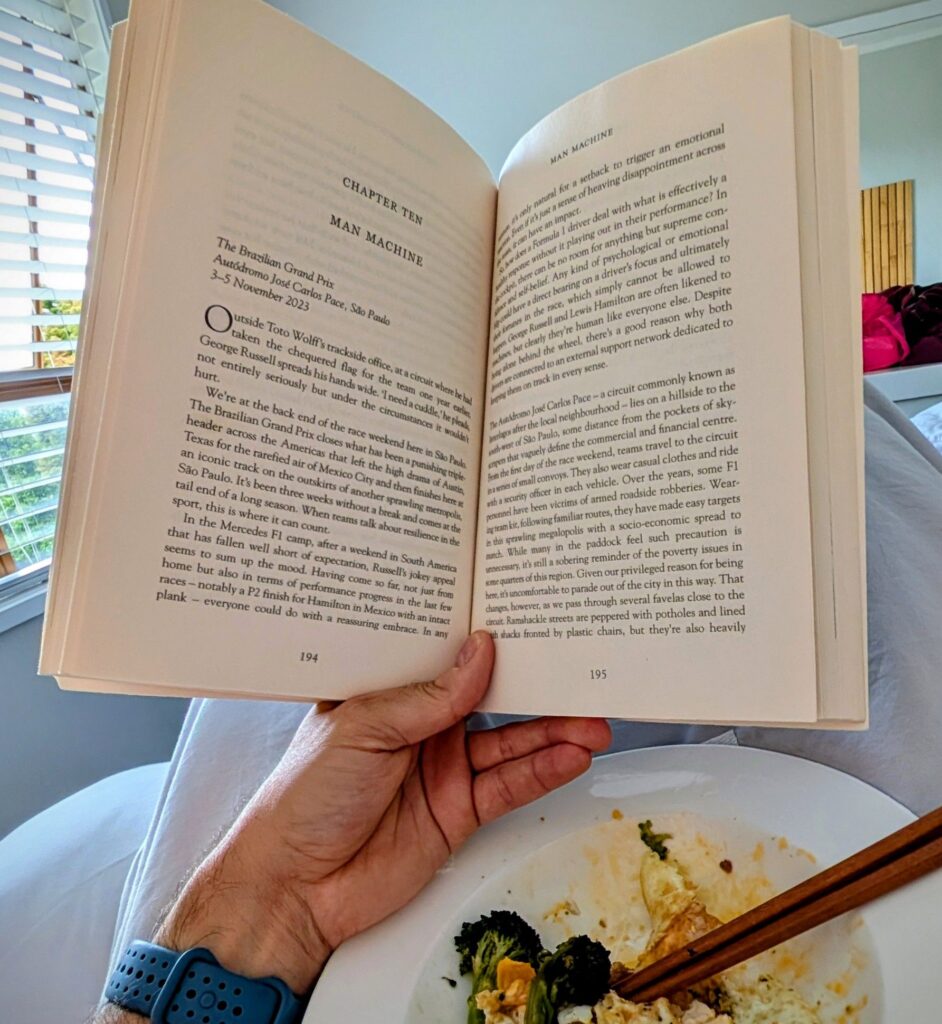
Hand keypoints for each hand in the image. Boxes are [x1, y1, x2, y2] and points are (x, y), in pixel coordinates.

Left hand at [157, 632, 610, 993]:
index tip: (531, 624)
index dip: (487, 642)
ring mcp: (443, 770)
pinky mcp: (458, 812)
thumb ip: (429, 697)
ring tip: (593, 720)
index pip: (448, 660)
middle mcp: (422, 727)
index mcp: (390, 694)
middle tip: (578, 675)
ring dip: (552, 733)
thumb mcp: (363, 727)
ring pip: (509, 743)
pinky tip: (572, 756)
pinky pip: (508, 786)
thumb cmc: (305, 795)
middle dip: (534, 689)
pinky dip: (542, 771)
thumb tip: (482, 651)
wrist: (292, 886)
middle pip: (490, 701)